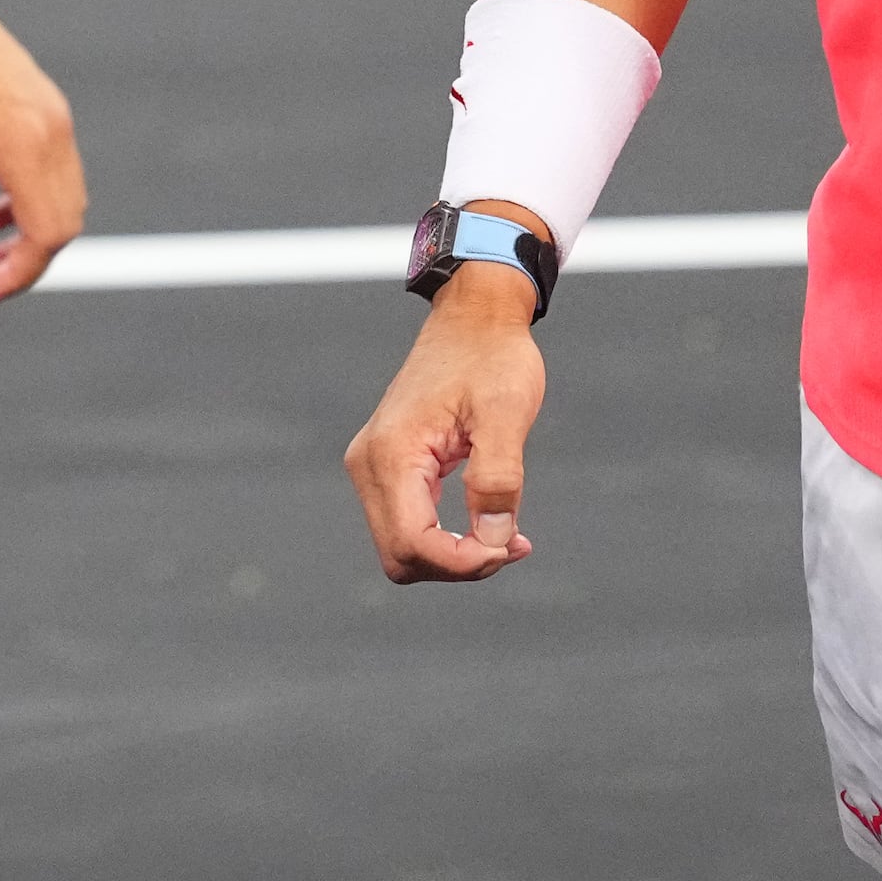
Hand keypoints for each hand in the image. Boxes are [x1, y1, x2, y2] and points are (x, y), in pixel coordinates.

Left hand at [0, 0, 81, 303]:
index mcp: (25, 142)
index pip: (47, 235)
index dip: (18, 276)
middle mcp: (54, 129)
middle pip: (65, 225)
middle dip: (26, 263)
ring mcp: (57, 116)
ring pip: (68, 202)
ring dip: (32, 235)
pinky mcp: (50, 108)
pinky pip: (60, 174)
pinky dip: (34, 205)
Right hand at [345, 261, 545, 580]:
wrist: (473, 316)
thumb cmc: (491, 356)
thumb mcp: (505, 413)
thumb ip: (498, 479)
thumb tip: (494, 540)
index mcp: (391, 452)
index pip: (412, 544)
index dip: (463, 562)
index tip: (513, 545)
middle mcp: (369, 464)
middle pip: (400, 556)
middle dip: (457, 564)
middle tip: (512, 542)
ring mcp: (373, 466)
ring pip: (402, 548)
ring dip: (453, 555)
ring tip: (507, 534)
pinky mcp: (388, 467)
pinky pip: (408, 525)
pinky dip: (446, 538)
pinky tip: (490, 524)